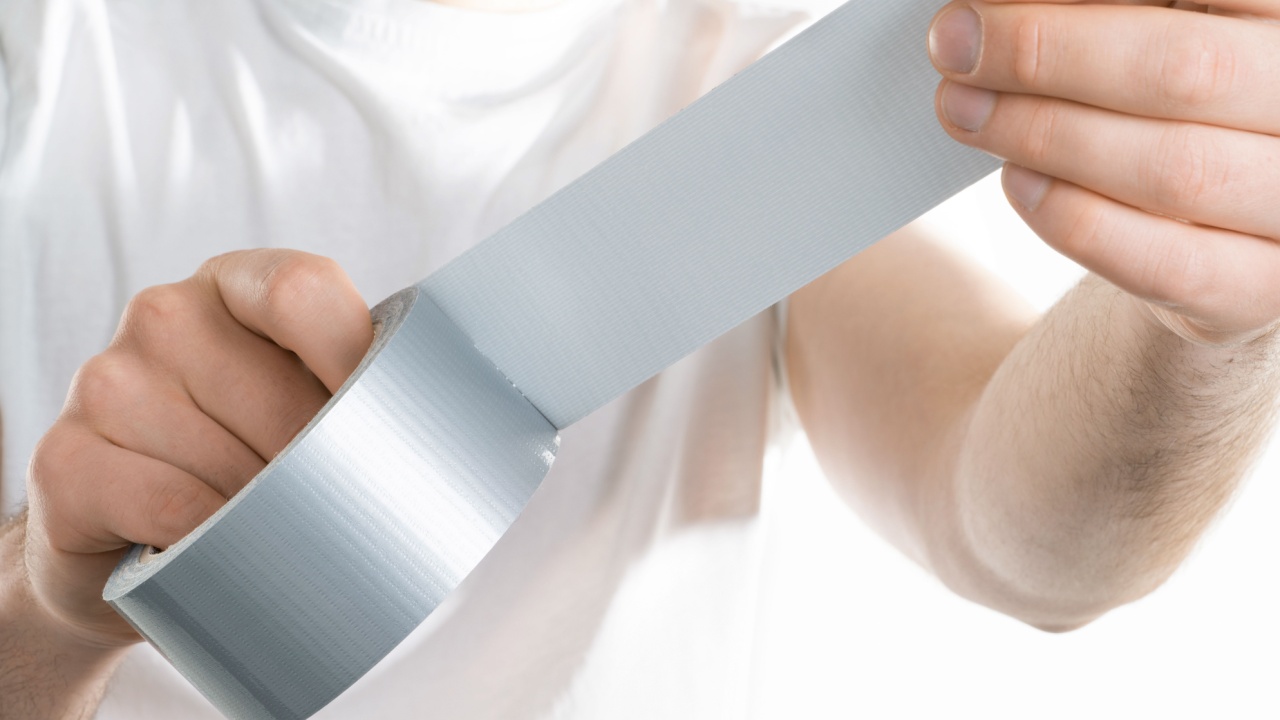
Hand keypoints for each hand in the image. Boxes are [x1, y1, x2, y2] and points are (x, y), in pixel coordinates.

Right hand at [21, 250, 371, 647]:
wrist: (130, 545)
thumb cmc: (242, 462)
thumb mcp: (303, 406)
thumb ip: (354, 388)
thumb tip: (436, 414)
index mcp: (233, 285)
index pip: (303, 289)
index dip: (355, 362)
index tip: (384, 424)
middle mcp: (163, 315)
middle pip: (280, 392)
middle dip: (318, 467)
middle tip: (321, 503)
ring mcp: (106, 380)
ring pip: (230, 459)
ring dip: (263, 513)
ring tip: (257, 523)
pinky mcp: (65, 456)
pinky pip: (173, 506)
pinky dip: (207, 540)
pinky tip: (208, 542)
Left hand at [928, 0, 1279, 345]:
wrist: (1233, 235)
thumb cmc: (1185, 113)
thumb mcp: (1169, 42)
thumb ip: (1111, 23)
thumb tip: (995, 13)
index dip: (1079, 6)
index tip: (989, 1)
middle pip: (1184, 72)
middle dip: (1047, 54)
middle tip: (954, 47)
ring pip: (1172, 169)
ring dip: (1045, 135)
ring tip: (964, 109)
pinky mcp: (1262, 289)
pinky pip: (1162, 260)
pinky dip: (1074, 217)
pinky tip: (1016, 180)